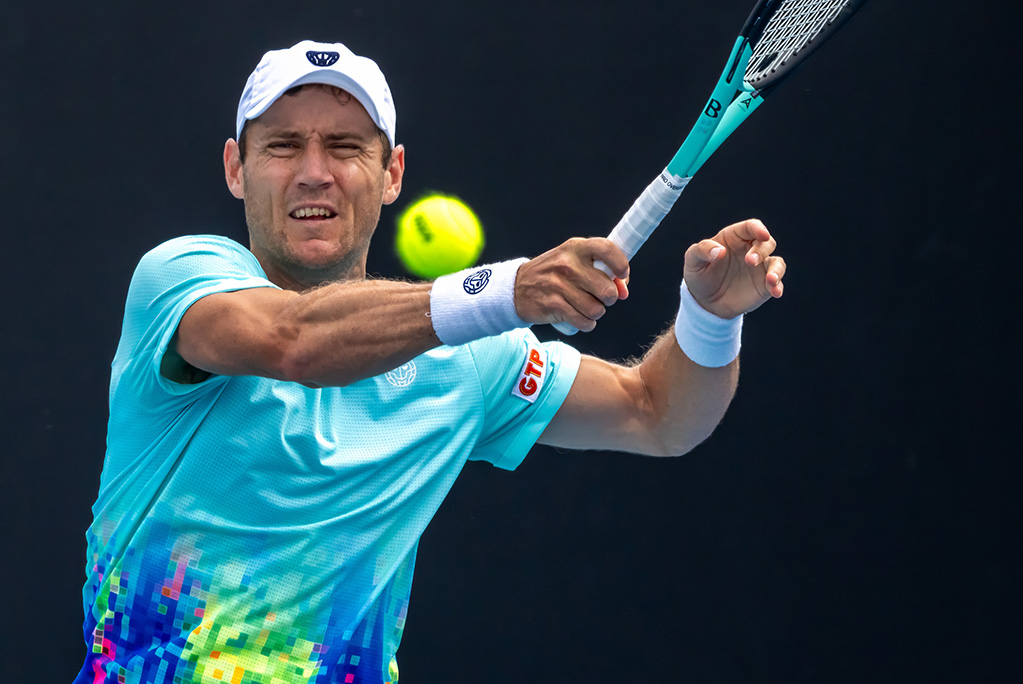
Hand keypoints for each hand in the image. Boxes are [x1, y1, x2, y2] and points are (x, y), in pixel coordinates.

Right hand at [514, 238, 629, 331]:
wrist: (517, 288)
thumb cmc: (553, 275)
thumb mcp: (574, 262)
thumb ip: (601, 271)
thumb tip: (623, 291)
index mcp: (575, 248)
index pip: (607, 249)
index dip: (621, 264)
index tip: (622, 274)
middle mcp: (568, 264)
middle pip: (607, 290)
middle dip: (608, 298)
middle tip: (598, 297)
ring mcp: (559, 285)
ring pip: (597, 310)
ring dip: (595, 313)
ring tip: (584, 306)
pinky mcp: (553, 305)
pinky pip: (584, 322)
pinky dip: (586, 323)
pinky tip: (577, 316)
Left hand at [684, 219, 785, 318]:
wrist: (704, 302)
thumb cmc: (699, 275)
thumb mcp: (693, 261)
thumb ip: (702, 250)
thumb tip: (719, 251)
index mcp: (734, 238)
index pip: (750, 227)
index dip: (758, 228)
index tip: (762, 235)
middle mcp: (750, 250)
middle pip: (766, 243)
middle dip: (761, 250)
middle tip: (749, 261)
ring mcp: (759, 267)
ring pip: (777, 262)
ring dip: (776, 269)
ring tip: (770, 279)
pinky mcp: (764, 285)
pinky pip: (777, 282)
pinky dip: (778, 285)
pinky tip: (775, 292)